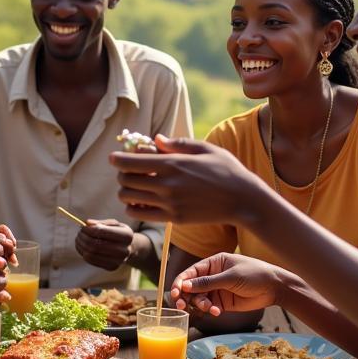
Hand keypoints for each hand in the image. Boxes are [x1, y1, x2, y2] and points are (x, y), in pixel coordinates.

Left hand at [75, 218, 139, 270]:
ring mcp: (118, 261)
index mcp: (126, 235)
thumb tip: (87, 223)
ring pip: (91, 254)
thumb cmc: (119, 233)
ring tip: (79, 239)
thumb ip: (100, 223)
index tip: (83, 226)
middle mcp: (124, 250)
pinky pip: (91, 261)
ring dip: (81, 245)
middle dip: (83, 237)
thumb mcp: (114, 224)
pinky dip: (83, 253)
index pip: (100, 231)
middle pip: (95, 244)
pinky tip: (82, 247)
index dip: (88, 229)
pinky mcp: (112, 267)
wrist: (129, 248)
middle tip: (79, 233)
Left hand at [110, 135, 272, 224]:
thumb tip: (156, 139)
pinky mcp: (174, 218)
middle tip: (129, 172)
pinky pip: (141, 214)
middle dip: (122, 175)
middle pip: (125, 181)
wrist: (243, 200)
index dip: (117, 159)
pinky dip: (136, 208)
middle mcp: (167, 184)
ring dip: (127, 192)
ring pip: (129, 199)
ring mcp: (169, 203)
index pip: (130, 162)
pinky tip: (144, 201)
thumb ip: (178, 144)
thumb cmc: (226, 169)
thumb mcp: (205, 148)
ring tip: (136, 187)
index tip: (113, 158)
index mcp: (172, 163)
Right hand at [170, 253, 284, 315]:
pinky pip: (209, 306)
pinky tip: (216, 311)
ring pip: (198, 298)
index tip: (175, 292)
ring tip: (208, 307)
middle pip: (191, 287)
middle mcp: (212, 276)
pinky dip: (209, 310)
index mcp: (213, 263)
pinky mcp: (222, 302)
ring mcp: (217, 290)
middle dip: (185, 296)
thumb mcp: (230, 277)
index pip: (191, 272)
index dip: (181, 282)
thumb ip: (207, 283)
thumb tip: (184, 286)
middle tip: (181, 305)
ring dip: (199, 304)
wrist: (274, 288)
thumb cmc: (254, 274)